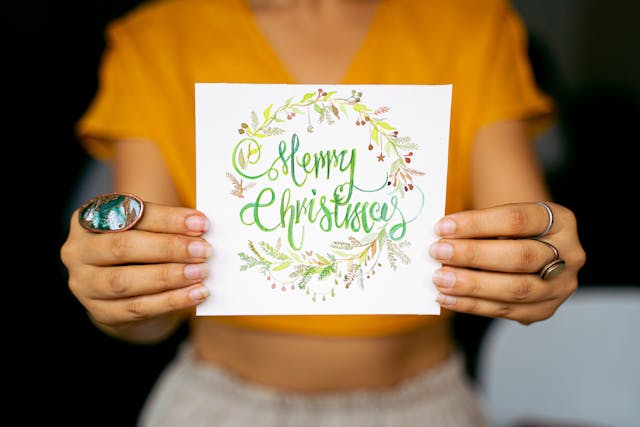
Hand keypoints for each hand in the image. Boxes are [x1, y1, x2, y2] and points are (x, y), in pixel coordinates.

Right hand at [60, 200, 211, 334]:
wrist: (128, 290)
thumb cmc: (141, 249)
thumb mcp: (148, 230)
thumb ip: (166, 226)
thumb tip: (200, 227)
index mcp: (88, 218)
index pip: (128, 214)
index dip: (167, 219)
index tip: (200, 223)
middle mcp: (78, 250)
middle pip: (122, 247)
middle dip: (167, 248)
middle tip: (203, 250)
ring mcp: (84, 284)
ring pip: (126, 281)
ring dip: (169, 276)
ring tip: (201, 272)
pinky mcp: (100, 312)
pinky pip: (137, 307)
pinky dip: (170, 301)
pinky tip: (194, 294)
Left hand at [429, 202, 585, 324]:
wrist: (532, 249)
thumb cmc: (511, 230)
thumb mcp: (503, 219)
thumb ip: (479, 227)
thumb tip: (440, 238)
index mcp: (561, 221)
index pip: (516, 219)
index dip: (477, 223)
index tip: (443, 226)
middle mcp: (570, 254)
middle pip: (520, 257)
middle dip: (474, 255)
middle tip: (438, 252)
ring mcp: (560, 286)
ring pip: (515, 289)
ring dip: (471, 285)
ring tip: (439, 278)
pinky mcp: (544, 310)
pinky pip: (505, 310)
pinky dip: (471, 304)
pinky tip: (446, 298)